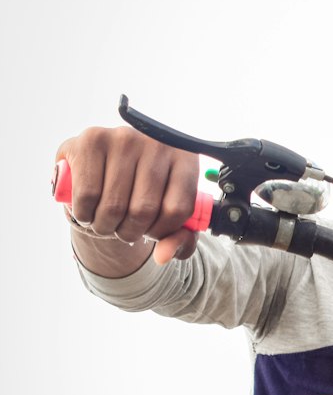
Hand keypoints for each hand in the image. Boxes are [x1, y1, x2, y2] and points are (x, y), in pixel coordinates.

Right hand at [56, 126, 199, 264]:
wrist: (105, 165)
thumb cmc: (143, 192)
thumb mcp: (168, 215)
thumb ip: (177, 240)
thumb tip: (162, 256)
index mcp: (185, 159)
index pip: (177, 210)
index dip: (161, 232)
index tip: (150, 231)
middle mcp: (156, 142)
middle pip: (143, 210)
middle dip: (129, 232)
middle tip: (122, 229)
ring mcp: (124, 138)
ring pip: (114, 205)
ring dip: (105, 227)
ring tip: (104, 222)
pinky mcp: (92, 140)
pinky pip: (87, 194)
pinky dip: (84, 214)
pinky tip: (86, 211)